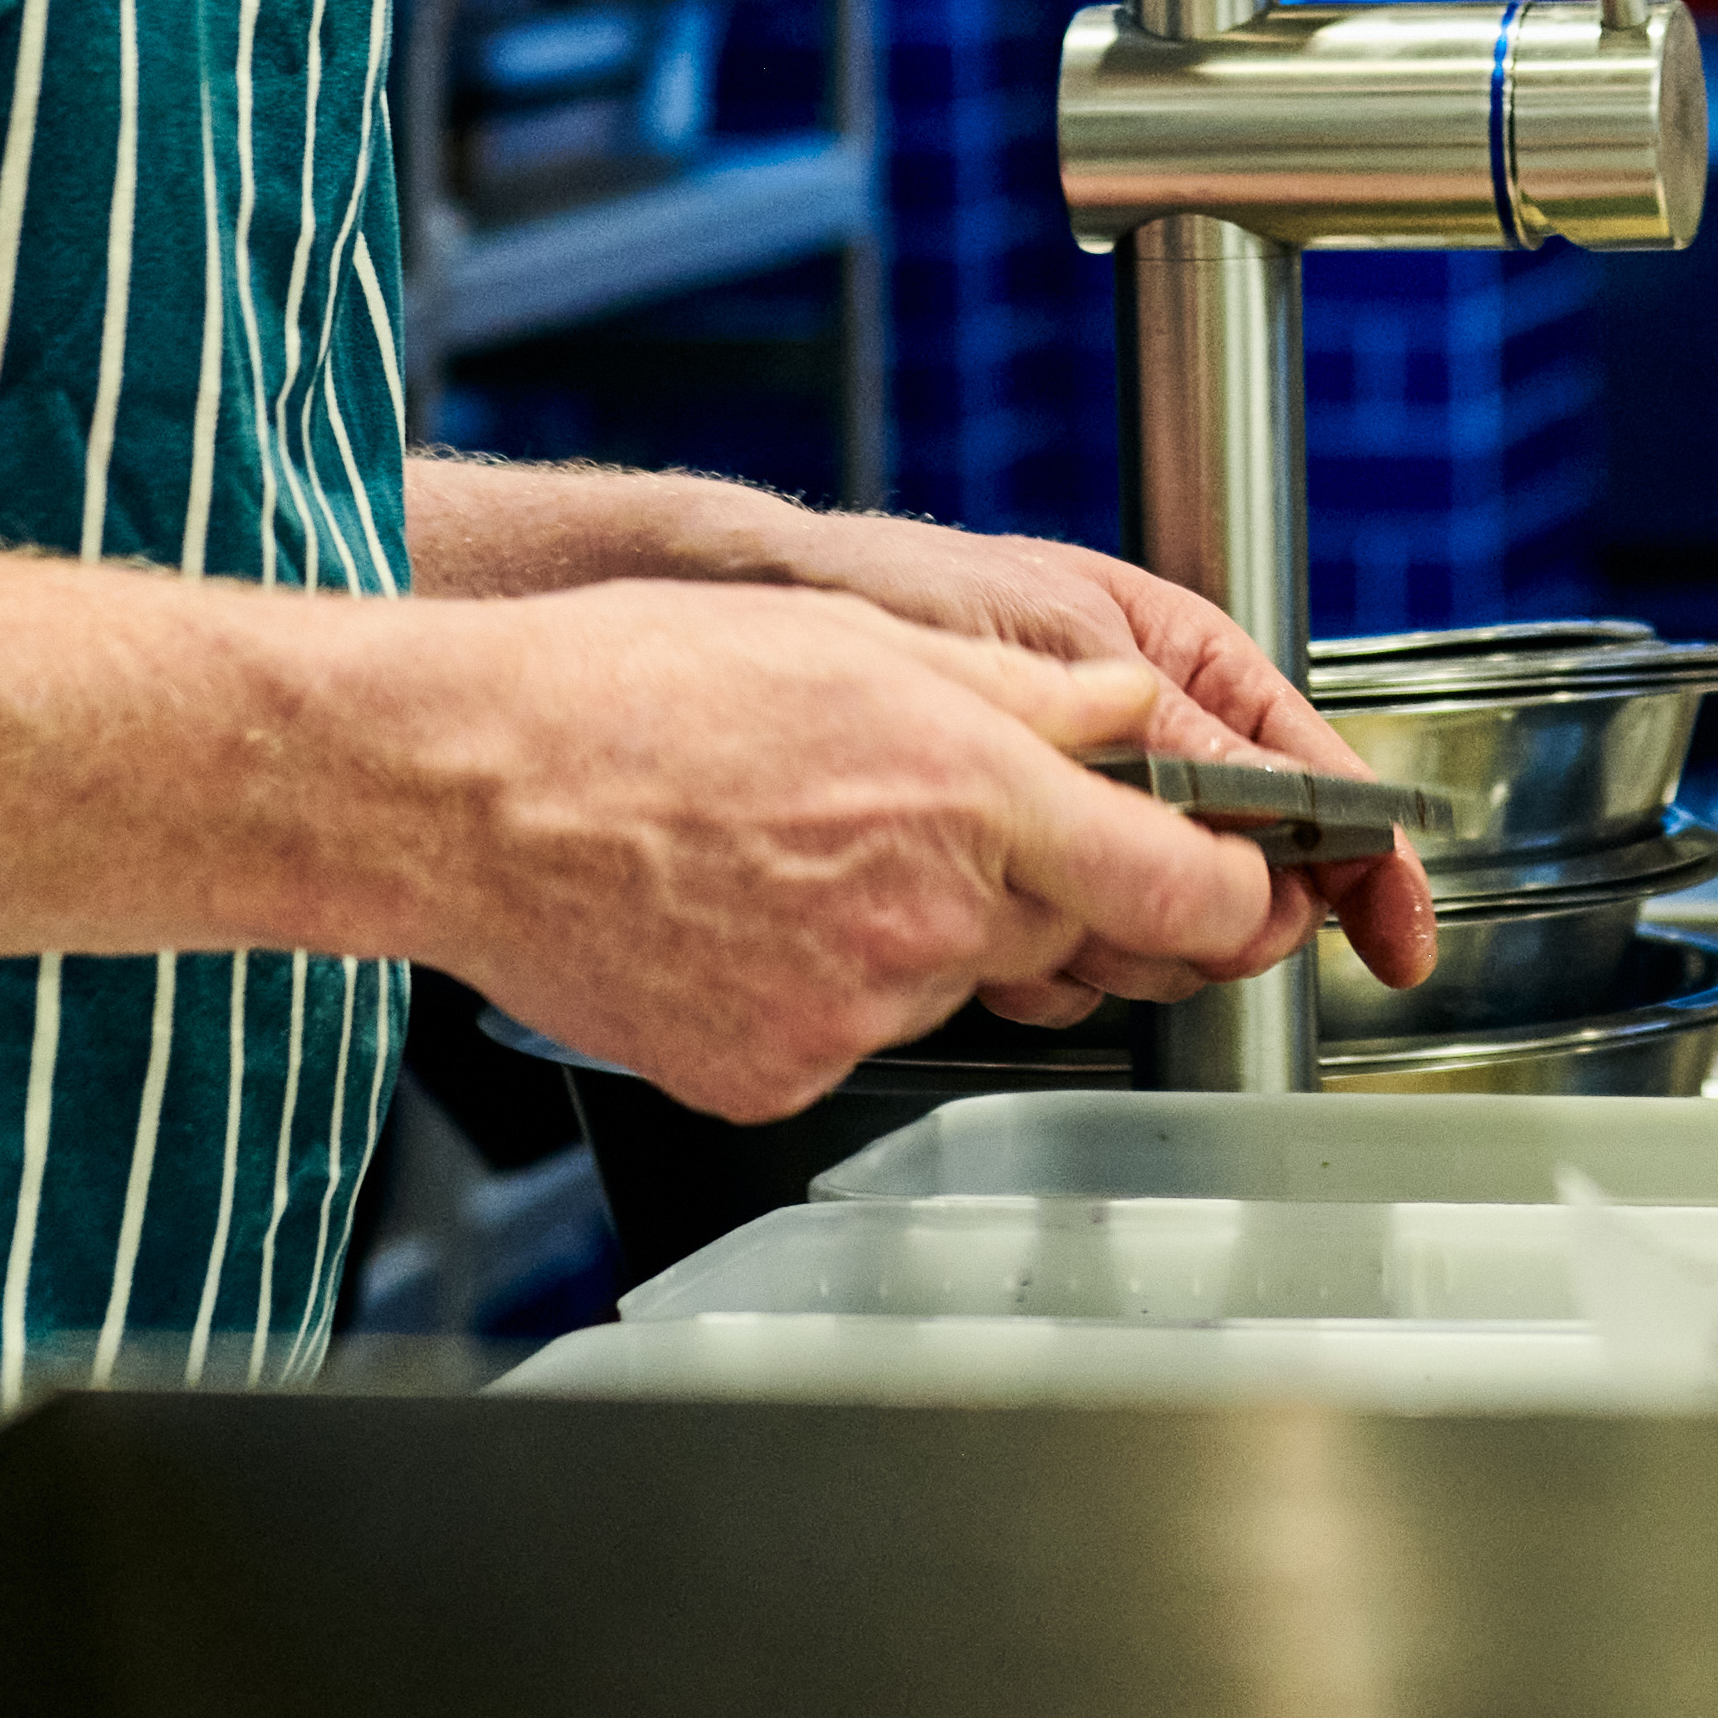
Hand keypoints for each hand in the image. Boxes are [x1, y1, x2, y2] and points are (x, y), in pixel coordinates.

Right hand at [372, 583, 1301, 1121]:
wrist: (463, 788)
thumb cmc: (631, 690)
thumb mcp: (862, 639)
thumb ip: (1031, 694)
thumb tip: (1134, 712)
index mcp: (972, 795)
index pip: (1187, 890)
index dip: (1242, 898)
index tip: (1255, 889)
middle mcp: (927, 918)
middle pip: (1060, 934)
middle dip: (1029, 881)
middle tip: (910, 811)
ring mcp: (849, 1014)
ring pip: (948, 980)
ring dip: (912, 926)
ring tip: (792, 845)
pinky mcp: (775, 1078)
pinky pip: (848, 1036)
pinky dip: (820, 985)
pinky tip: (741, 912)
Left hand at [761, 515, 1445, 998]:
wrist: (760, 625)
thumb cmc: (902, 592)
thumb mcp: (1058, 648)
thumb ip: (1174, 742)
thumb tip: (1280, 830)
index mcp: (1189, 670)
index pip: (1321, 780)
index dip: (1371, 867)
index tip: (1398, 940)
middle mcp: (1148, 753)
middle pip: (1250, 882)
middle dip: (1218, 917)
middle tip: (1161, 916)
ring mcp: (1083, 822)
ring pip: (1163, 933)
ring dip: (1124, 946)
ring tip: (1051, 907)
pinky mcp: (1014, 881)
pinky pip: (1070, 963)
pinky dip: (1046, 970)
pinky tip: (998, 937)